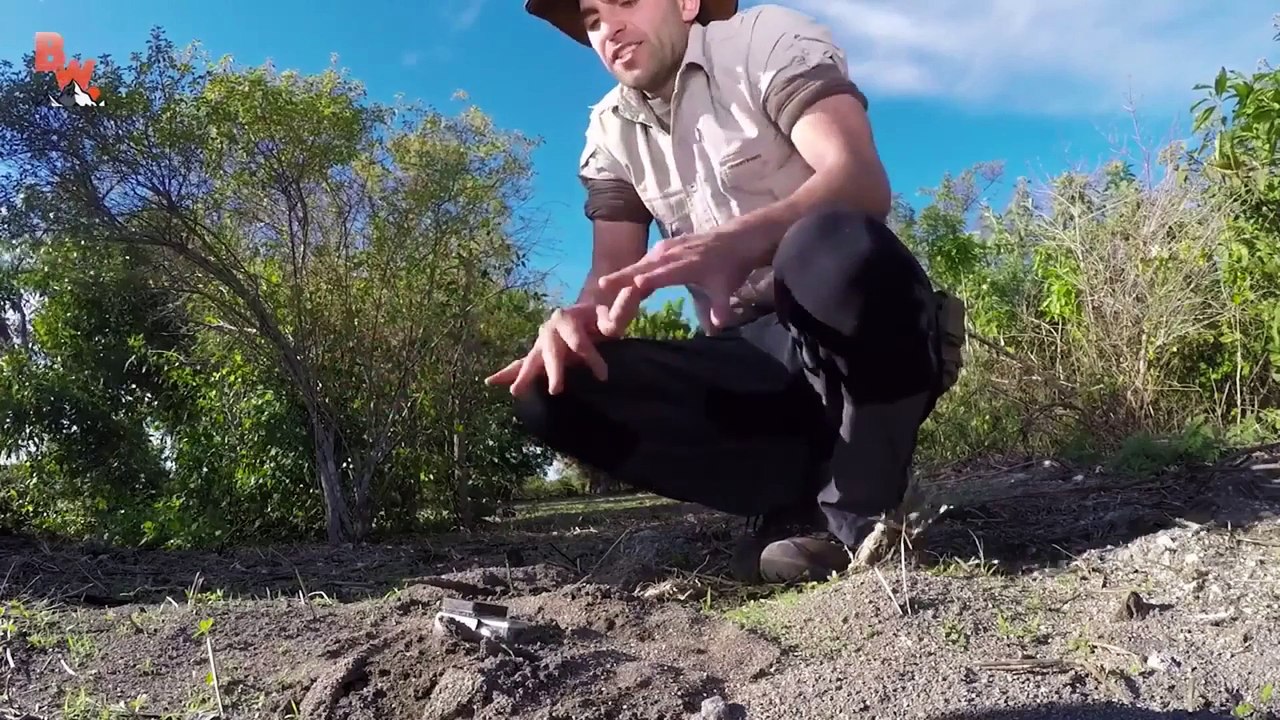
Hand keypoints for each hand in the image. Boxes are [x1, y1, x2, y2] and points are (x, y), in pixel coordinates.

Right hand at [485, 302, 611, 395]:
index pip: (578, 341)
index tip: (603, 376)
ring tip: (515, 391)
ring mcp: (541, 341)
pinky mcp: (537, 352)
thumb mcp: (610, 315)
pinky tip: (490, 381)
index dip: (591, 358)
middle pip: (552, 351)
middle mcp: (549, 328)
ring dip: (524, 376)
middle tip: (555, 390)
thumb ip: (617, 314)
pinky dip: (507, 373)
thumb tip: (620, 311)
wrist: (587, 314)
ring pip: (532, 359)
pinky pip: (521, 363)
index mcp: (567, 317)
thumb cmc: (600, 317)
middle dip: (553, 370)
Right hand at [596, 227, 768, 329]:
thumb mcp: (726, 289)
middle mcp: (672, 255)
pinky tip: (623, 279)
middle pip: (644, 265)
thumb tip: (718, 327)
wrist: (735, 239)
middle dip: (624, 274)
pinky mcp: (665, 247)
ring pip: (642, 261)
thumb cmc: (729, 267)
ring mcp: (667, 248)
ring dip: (624, 272)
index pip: (663, 274)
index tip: (634, 285)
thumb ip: (720, 308)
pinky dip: (634, 267)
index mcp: (685, 266)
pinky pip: (646, 258)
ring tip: (604, 285)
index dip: (649, 280)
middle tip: (601, 285)